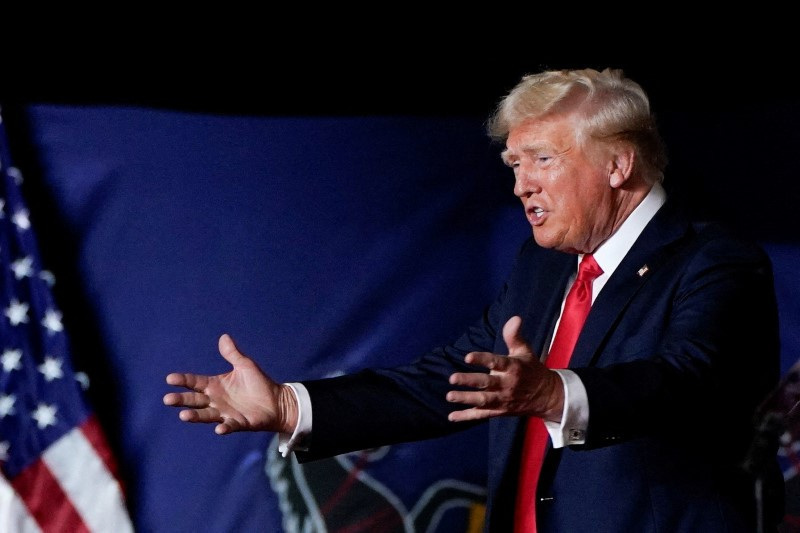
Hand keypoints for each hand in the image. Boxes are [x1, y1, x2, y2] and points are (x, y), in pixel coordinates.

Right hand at [162, 334, 297, 434]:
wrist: (276, 401)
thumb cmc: (258, 383)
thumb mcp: (245, 365)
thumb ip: (233, 354)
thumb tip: (224, 336)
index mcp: (215, 385)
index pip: (195, 382)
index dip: (183, 380)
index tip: (170, 378)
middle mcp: (215, 401)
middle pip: (195, 400)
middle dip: (181, 400)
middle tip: (168, 399)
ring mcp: (225, 413)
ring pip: (206, 415)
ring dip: (195, 416)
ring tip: (183, 416)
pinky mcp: (238, 423)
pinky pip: (229, 426)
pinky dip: (224, 427)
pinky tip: (219, 429)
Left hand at [446, 316, 563, 422]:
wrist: (546, 396)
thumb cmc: (531, 370)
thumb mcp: (525, 351)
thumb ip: (514, 336)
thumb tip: (514, 318)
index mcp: (513, 368)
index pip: (496, 362)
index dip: (482, 360)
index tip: (467, 357)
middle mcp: (507, 385)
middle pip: (486, 384)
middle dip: (469, 381)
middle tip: (452, 378)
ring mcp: (503, 400)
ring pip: (483, 401)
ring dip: (466, 399)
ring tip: (450, 396)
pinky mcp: (500, 411)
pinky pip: (482, 415)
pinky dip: (467, 416)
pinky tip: (452, 416)